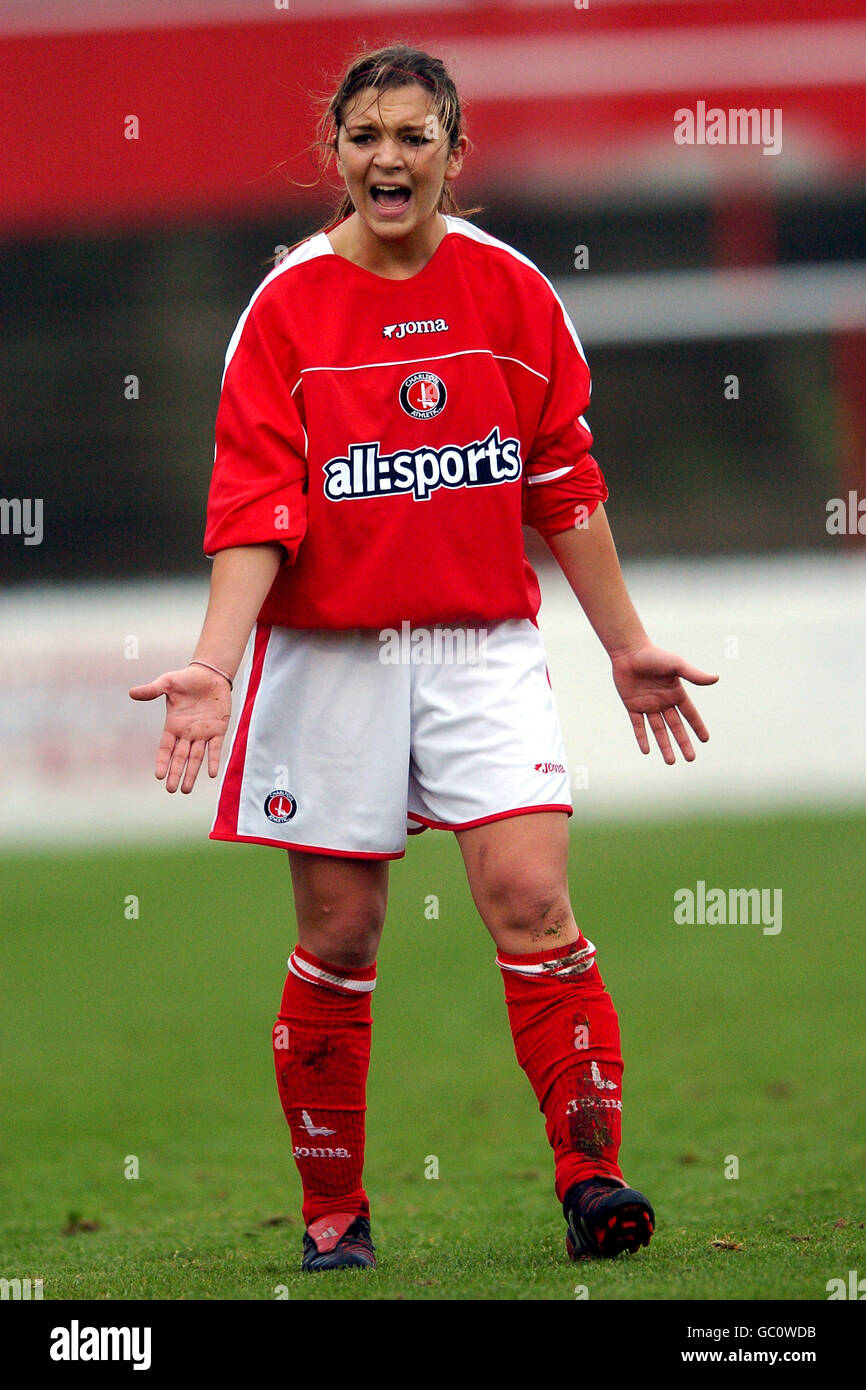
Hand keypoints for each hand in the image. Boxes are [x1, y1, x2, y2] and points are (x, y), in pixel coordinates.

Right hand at [128, 665, 231, 792]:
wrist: (210, 674)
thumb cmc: (186, 679)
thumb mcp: (167, 683)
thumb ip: (152, 690)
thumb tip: (131, 693)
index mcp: (174, 725)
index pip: (166, 748)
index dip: (162, 761)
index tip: (158, 776)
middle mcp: (187, 733)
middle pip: (180, 757)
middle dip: (175, 773)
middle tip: (171, 790)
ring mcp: (203, 733)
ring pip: (196, 757)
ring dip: (191, 773)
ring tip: (186, 790)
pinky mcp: (218, 730)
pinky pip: (215, 748)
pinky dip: (213, 760)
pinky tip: (212, 774)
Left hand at [610, 644, 717, 763]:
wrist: (629, 652)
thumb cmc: (654, 655)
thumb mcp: (677, 665)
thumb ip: (694, 675)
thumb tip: (716, 679)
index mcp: (676, 693)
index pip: (690, 714)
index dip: (698, 727)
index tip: (705, 740)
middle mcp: (663, 702)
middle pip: (675, 727)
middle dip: (683, 743)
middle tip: (691, 759)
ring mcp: (648, 705)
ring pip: (658, 730)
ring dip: (664, 745)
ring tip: (671, 762)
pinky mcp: (632, 706)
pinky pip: (638, 725)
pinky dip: (642, 737)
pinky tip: (647, 751)